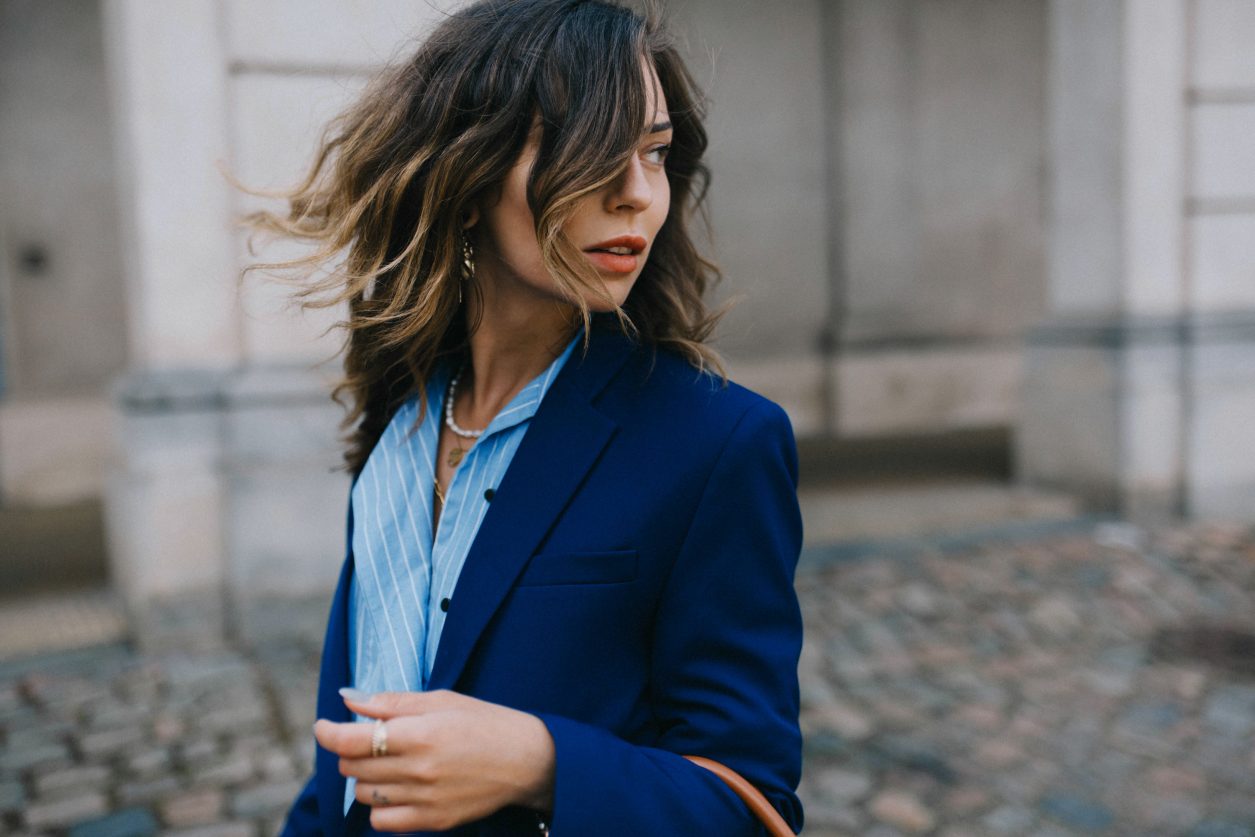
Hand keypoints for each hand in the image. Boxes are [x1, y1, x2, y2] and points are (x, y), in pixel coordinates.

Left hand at [313, 689, 555, 832]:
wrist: (527, 760)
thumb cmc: (485, 722)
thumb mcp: (442, 700)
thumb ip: (392, 703)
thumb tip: (349, 701)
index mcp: (421, 733)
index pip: (352, 740)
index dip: (328, 732)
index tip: (324, 726)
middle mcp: (419, 769)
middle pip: (353, 766)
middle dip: (352, 751)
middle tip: (371, 740)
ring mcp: (425, 799)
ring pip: (362, 793)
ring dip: (365, 777)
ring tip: (390, 763)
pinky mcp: (432, 821)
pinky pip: (381, 820)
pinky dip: (378, 805)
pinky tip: (396, 789)